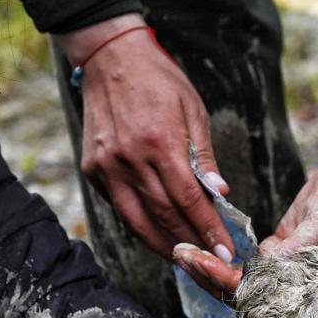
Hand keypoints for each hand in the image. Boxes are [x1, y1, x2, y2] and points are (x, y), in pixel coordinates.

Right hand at [56, 15, 236, 260]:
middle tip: (210, 259)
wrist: (110, 58)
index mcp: (160, 142)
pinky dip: (139, 224)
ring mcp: (107, 165)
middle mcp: (130, 158)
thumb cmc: (159, 81)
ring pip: (137, 219)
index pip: (188, 198)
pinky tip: (157, 234)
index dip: (207, 227)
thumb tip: (219, 192)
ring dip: (162, 243)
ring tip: (184, 257)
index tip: (224, 248)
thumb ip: (204, 155)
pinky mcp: (93, 168)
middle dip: (190, 241)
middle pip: (164, 214)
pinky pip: (119, 206)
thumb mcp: (193, 110)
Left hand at [170, 112, 317, 294]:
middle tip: (180, 255)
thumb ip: (294, 247)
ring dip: (213, 266)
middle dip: (208, 276)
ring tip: (184, 252)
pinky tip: (205, 243)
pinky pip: (252, 257)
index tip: (196, 259)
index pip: (254, 286)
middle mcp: (294, 273)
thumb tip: (265, 266)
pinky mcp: (286, 242)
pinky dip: (228, 252)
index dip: (222, 276)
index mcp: (304, 274)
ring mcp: (288, 258)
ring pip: (243, 275)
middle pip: (243, 289)